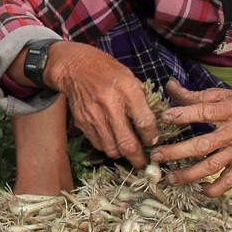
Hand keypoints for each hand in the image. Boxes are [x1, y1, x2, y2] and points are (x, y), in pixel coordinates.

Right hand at [46, 42, 160, 168]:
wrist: (75, 68)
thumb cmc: (108, 71)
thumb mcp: (131, 78)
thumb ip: (143, 100)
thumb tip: (156, 123)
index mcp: (127, 90)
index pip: (145, 122)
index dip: (153, 137)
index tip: (154, 142)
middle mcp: (110, 104)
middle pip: (127, 143)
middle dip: (138, 158)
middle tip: (144, 163)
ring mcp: (94, 116)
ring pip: (111, 149)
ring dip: (122, 154)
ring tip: (128, 152)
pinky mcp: (82, 122)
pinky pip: (98, 144)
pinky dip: (107, 147)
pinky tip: (112, 141)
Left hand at [153, 82, 231, 196]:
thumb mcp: (228, 93)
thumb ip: (198, 94)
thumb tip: (170, 86)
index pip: (206, 112)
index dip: (184, 115)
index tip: (165, 117)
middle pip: (204, 145)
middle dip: (178, 152)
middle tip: (157, 155)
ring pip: (212, 166)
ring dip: (189, 174)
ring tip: (169, 178)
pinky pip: (229, 180)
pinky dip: (216, 189)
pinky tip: (200, 190)